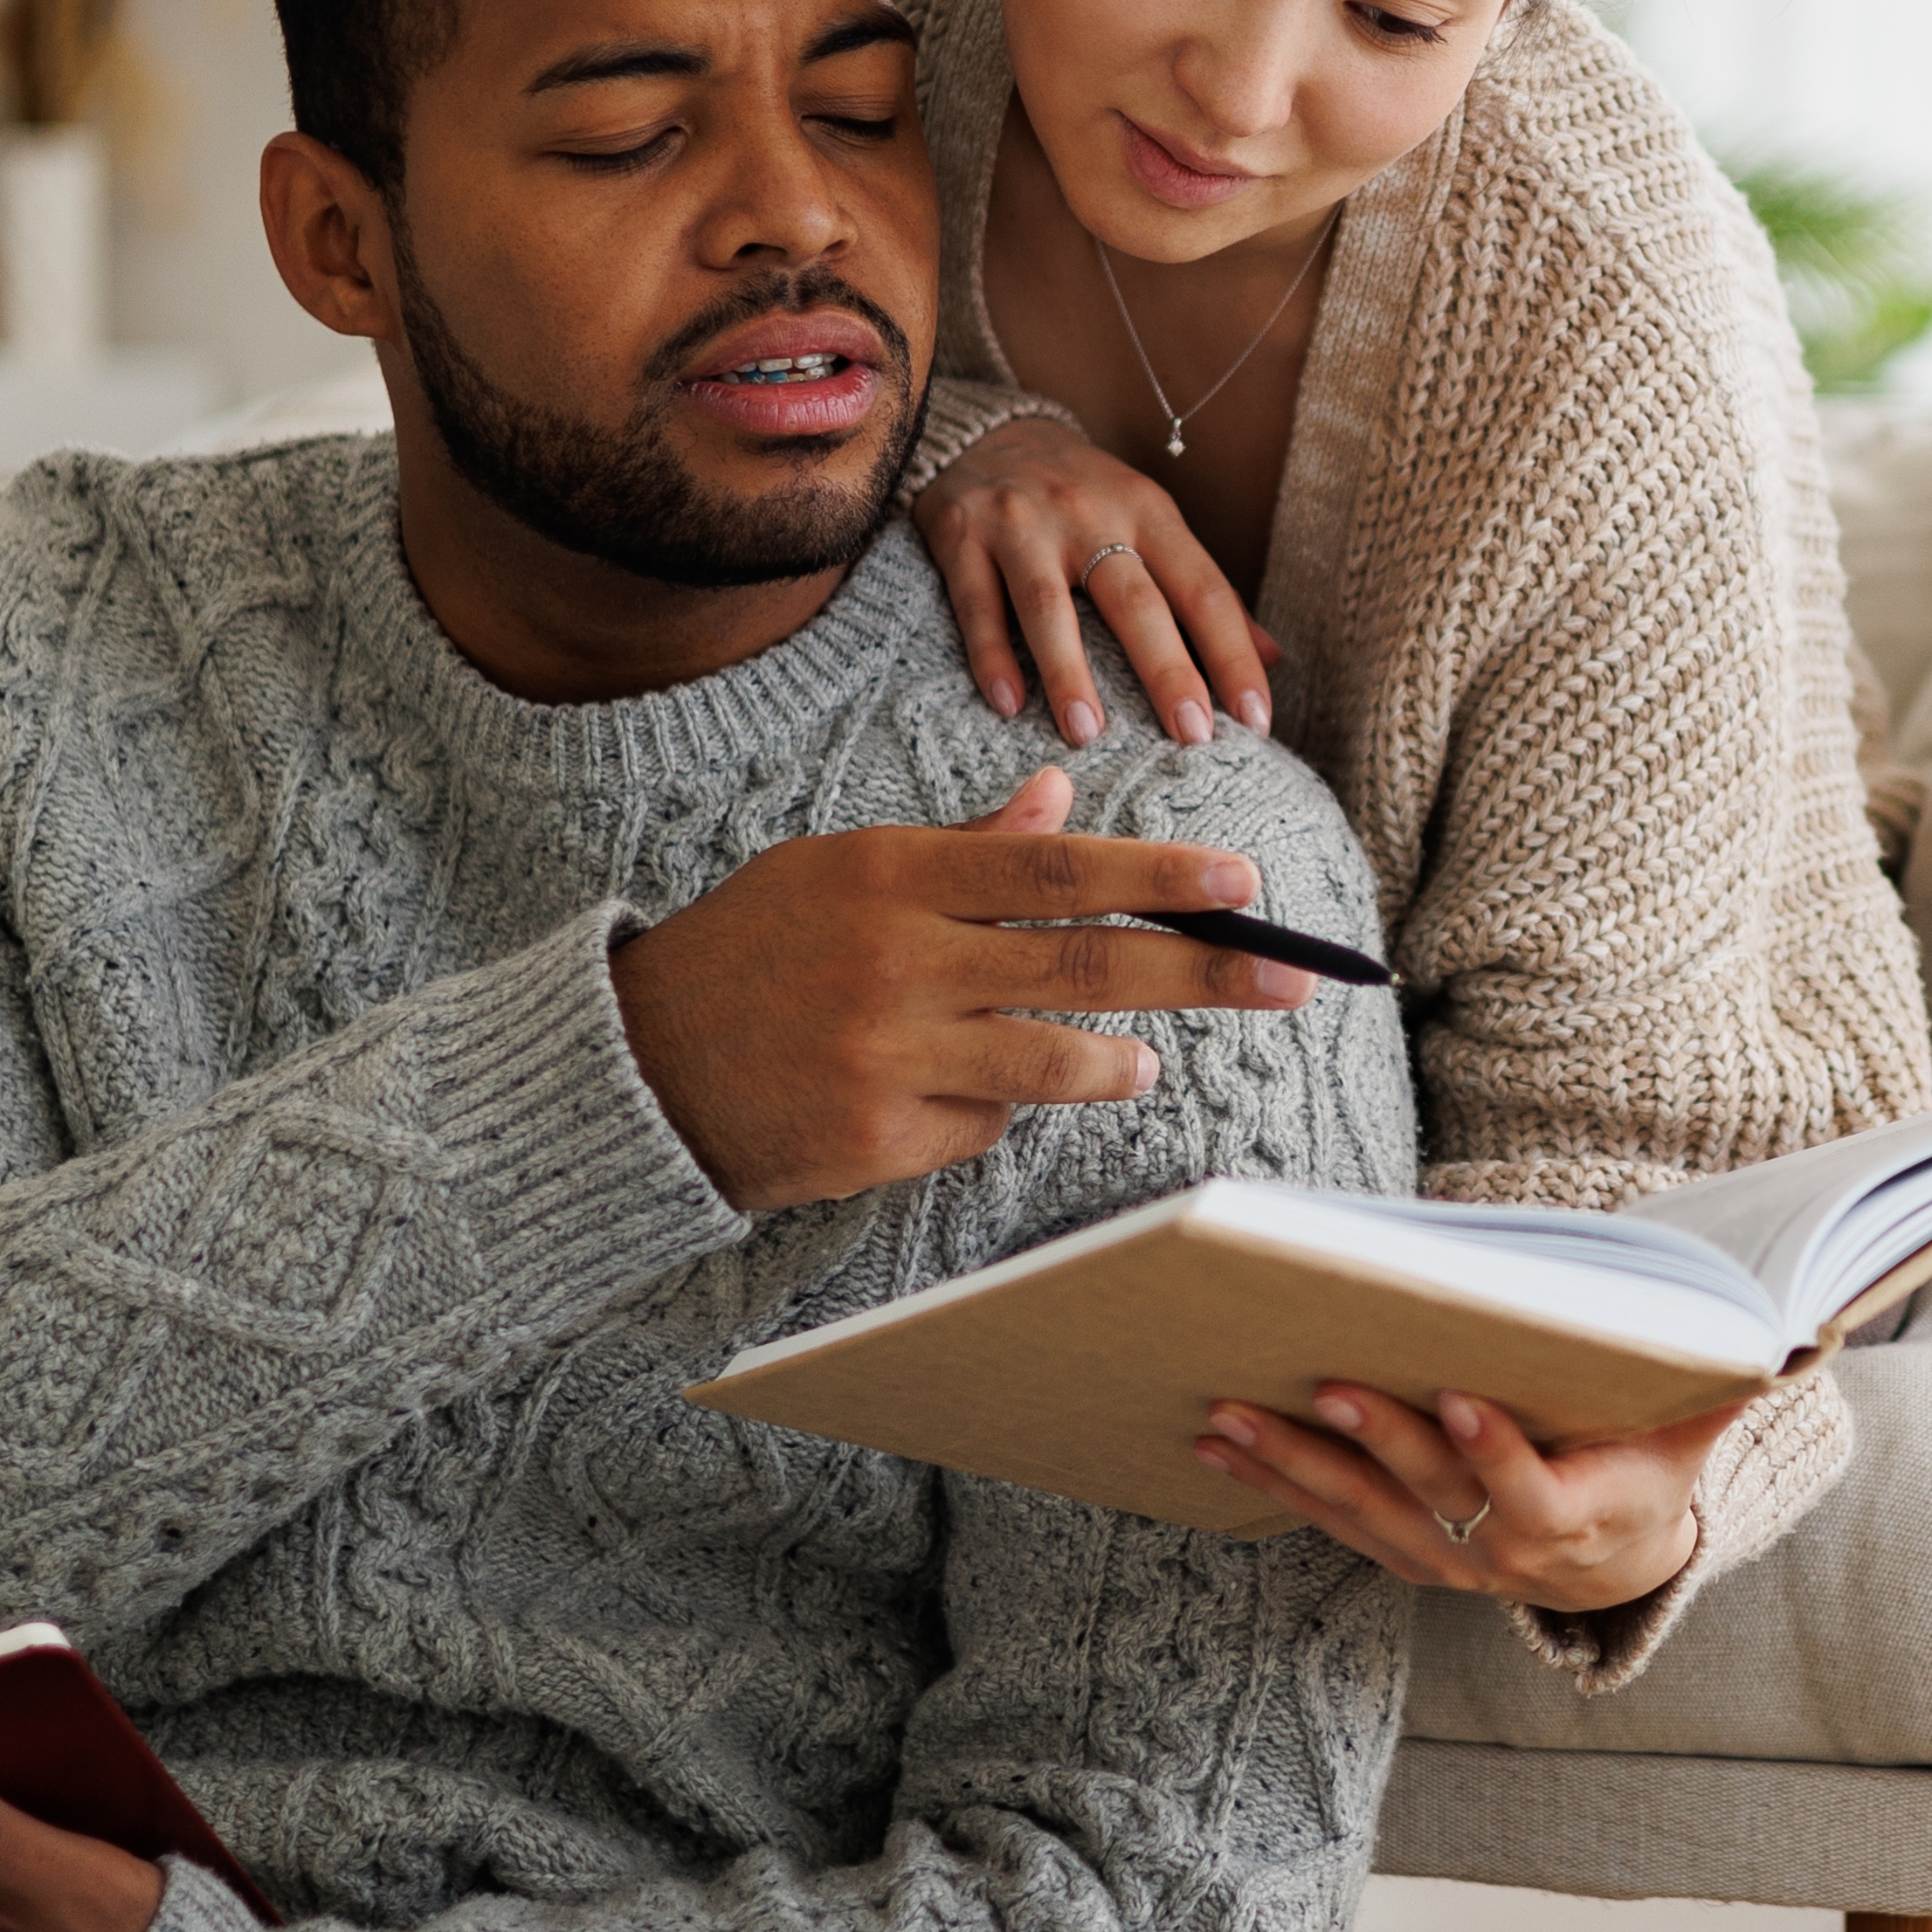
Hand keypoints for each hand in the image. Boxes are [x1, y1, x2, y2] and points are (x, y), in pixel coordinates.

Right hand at [611, 766, 1316, 1213]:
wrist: (640, 1069)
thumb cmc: (757, 951)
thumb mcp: (843, 870)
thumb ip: (960, 843)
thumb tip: (1061, 792)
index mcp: (892, 875)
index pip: (1056, 869)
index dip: (1159, 879)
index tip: (1242, 883)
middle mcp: (897, 963)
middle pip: (1085, 966)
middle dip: (1204, 974)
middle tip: (1291, 979)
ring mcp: (890, 1057)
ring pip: (1055, 1062)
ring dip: (1119, 1063)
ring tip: (1144, 1062)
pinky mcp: (881, 1139)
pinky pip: (984, 1123)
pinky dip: (995, 1106)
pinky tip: (953, 1091)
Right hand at [915, 417, 1278, 748]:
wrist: (989, 431)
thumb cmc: (1086, 495)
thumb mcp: (1151, 523)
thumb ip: (1204, 590)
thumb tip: (1273, 658)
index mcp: (1148, 514)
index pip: (1204, 591)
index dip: (1233, 656)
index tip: (1256, 721)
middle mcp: (1090, 515)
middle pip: (1135, 601)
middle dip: (1168, 670)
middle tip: (1191, 736)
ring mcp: (1024, 526)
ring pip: (1049, 606)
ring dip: (1069, 672)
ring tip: (1088, 735)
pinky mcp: (962, 537)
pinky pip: (978, 604)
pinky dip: (992, 655)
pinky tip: (1007, 705)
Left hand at [1197, 1384, 1727, 1613]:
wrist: (1614, 1566)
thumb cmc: (1650, 1468)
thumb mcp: (1694, 1432)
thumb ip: (1724, 1384)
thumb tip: (1798, 1332)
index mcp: (1575, 1521)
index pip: (1531, 1496)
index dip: (1496, 1453)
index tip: (1459, 1399)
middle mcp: (1499, 1554)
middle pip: (1429, 1497)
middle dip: (1375, 1441)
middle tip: (1323, 1385)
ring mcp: (1443, 1558)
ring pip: (1360, 1513)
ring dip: (1292, 1465)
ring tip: (1227, 1414)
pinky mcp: (1401, 1551)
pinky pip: (1330, 1520)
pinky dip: (1273, 1483)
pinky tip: (1218, 1444)